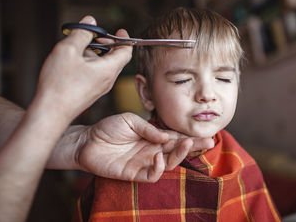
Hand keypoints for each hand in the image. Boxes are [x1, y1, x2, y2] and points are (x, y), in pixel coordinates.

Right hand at [34, 16, 131, 122]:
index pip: (126, 52)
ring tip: (78, 48)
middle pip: (115, 58)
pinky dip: (89, 64)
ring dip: (95, 53)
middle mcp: (108, 80)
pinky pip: (95, 74)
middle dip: (106, 44)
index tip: (119, 30)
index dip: (125, 39)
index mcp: (109, 69)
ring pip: (104, 66)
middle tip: (93, 36)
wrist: (51, 112)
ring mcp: (99, 88)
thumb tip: (90, 23)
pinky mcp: (90, 93)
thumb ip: (81, 34)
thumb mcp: (68, 50)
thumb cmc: (60, 84)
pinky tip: (72, 61)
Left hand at [74, 113, 213, 181]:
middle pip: (178, 150)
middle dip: (194, 146)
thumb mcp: (130, 120)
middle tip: (208, 141)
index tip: (207, 133)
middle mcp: (152, 150)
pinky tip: (159, 157)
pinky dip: (159, 168)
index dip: (190, 136)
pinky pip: (152, 175)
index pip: (176, 137)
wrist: (87, 141)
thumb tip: (168, 136)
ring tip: (187, 143)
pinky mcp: (134, 173)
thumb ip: (149, 128)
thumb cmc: (108, 128)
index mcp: (153, 136)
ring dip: (180, 155)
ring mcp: (144, 162)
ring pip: (169, 163)